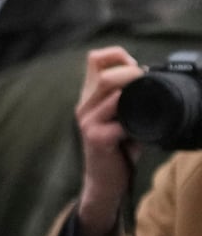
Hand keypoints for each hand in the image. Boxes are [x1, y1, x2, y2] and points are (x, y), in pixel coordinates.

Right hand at [75, 47, 144, 235]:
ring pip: (110, 90)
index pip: (94, 60)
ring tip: (145, 106)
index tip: (135, 67)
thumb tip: (150, 75)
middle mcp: (84, 106)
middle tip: (147, 86)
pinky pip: (117, 120)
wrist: (105, 181)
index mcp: (90, 97)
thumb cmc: (117, 149)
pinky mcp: (95, 138)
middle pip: (104, 72)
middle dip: (132, 73)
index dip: (116, 54)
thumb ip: (128, 97)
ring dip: (133, 93)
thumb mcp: (122, 118)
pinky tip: (137, 132)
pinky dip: (132, 123)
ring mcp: (87, 121)